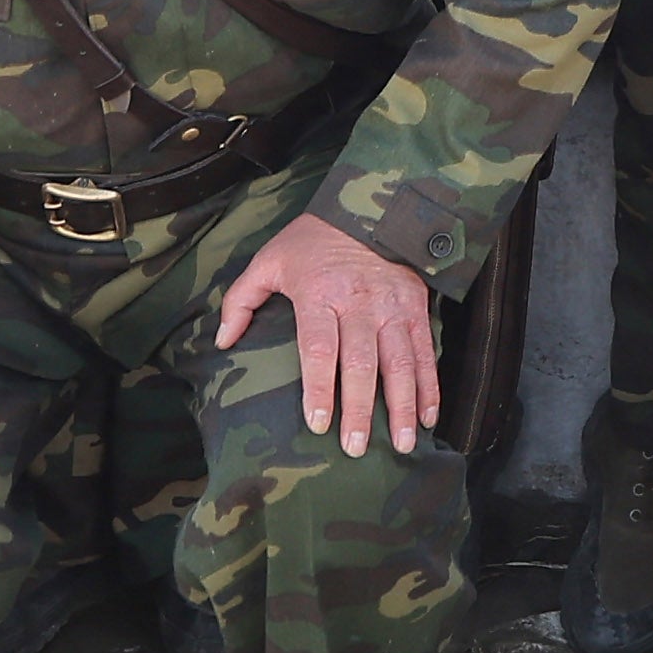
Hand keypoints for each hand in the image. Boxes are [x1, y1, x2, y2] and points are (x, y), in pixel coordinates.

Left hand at [215, 211, 443, 451]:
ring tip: (403, 444)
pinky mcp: (416, 307)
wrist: (370, 204)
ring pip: (400, 362)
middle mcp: (359, 303)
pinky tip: (428, 417)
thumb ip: (242, 300)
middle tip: (356, 448)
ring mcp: (392, 306)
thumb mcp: (269, 259)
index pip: (319, 349)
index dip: (320, 389)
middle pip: (361, 363)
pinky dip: (429, 386)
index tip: (318, 424)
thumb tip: (223, 341)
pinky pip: (425, 351)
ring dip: (403, 406)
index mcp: (320, 294)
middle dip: (360, 409)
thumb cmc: (313, 239)